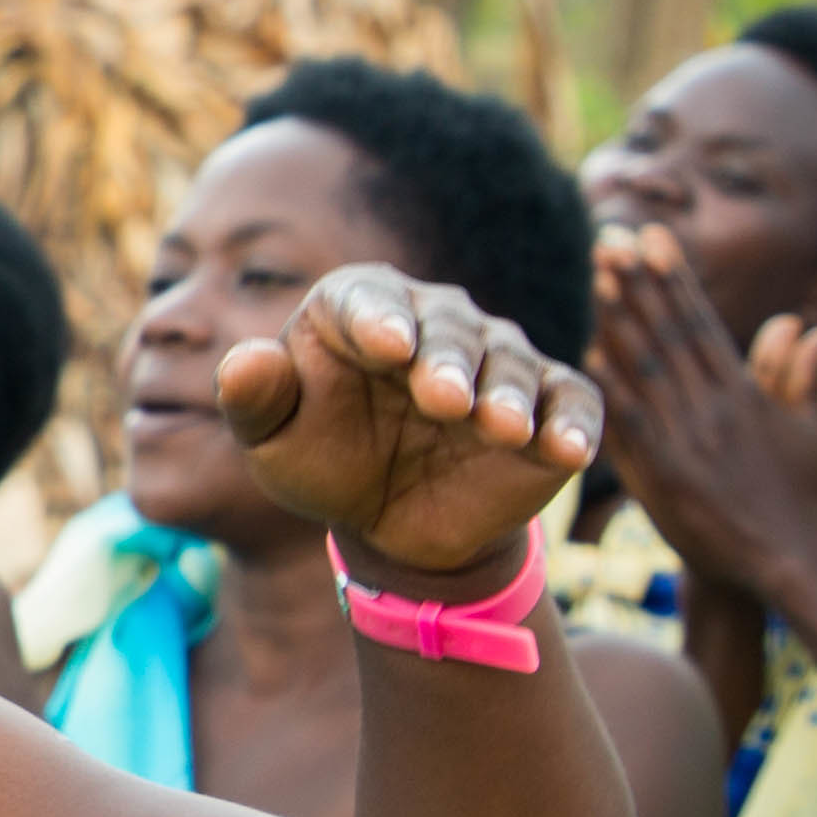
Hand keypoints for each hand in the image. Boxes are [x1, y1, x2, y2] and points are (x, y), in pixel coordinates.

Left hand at [223, 263, 604, 581]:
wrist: (388, 518)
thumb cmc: (324, 459)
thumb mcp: (275, 440)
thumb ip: (255, 399)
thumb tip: (243, 363)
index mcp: (361, 309)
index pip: (368, 298)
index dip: (377, 319)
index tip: (386, 345)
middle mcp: (436, 321)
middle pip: (449, 328)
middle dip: (447, 362)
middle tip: (442, 399)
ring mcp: (498, 359)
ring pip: (511, 363)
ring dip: (508, 394)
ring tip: (500, 428)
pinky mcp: (550, 401)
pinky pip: (571, 402)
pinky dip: (574, 422)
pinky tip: (570, 449)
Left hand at [586, 230, 816, 597]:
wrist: (784, 563)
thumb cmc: (796, 494)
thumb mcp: (809, 429)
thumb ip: (799, 375)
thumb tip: (802, 324)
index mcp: (745, 393)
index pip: (702, 323)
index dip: (674, 278)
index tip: (652, 236)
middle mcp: (713, 409)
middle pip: (668, 334)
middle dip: (639, 284)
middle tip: (609, 240)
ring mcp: (687, 441)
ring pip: (647, 369)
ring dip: (620, 320)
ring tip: (599, 276)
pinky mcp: (664, 477)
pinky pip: (632, 424)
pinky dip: (613, 388)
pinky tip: (590, 353)